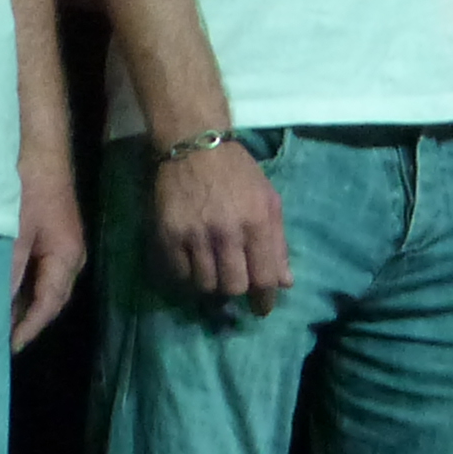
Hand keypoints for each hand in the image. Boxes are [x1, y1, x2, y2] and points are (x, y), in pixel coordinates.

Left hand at [11, 163, 85, 349]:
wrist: (37, 143)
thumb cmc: (26, 185)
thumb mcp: (13, 231)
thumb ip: (7, 272)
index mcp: (67, 258)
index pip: (48, 305)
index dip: (28, 329)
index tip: (6, 349)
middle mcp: (70, 256)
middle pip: (50, 299)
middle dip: (26, 321)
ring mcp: (61, 244)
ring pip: (43, 286)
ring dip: (22, 303)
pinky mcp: (50, 234)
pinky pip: (38, 271)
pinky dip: (21, 285)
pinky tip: (0, 289)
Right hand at [154, 140, 292, 311]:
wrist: (194, 145)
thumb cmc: (238, 172)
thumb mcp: (268, 200)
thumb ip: (277, 242)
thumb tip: (285, 282)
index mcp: (256, 222)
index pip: (264, 277)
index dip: (264, 299)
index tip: (261, 308)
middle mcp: (226, 232)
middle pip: (233, 286)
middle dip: (237, 290)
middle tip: (234, 283)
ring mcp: (195, 234)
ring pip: (205, 285)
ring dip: (212, 284)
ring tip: (214, 272)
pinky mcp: (167, 234)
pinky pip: (179, 274)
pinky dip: (187, 276)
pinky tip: (193, 265)